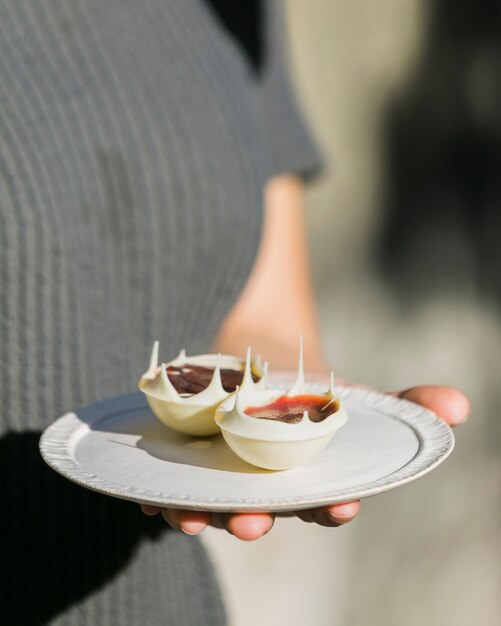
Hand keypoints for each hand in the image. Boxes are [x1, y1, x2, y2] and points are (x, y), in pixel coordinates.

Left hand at [141, 384, 469, 539]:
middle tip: (256, 522)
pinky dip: (163, 494)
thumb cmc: (310, 392)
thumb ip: (403, 402)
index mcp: (308, 481)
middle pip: (262, 512)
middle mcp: (265, 489)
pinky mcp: (188, 465)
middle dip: (258, 520)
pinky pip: (173, 487)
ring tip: (194, 519)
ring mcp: (225, 480)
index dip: (333, 506)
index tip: (341, 503)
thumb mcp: (355, 393)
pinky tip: (155, 495)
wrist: (256, 365)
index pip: (324, 502)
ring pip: (213, 507)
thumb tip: (458, 406)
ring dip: (203, 516)